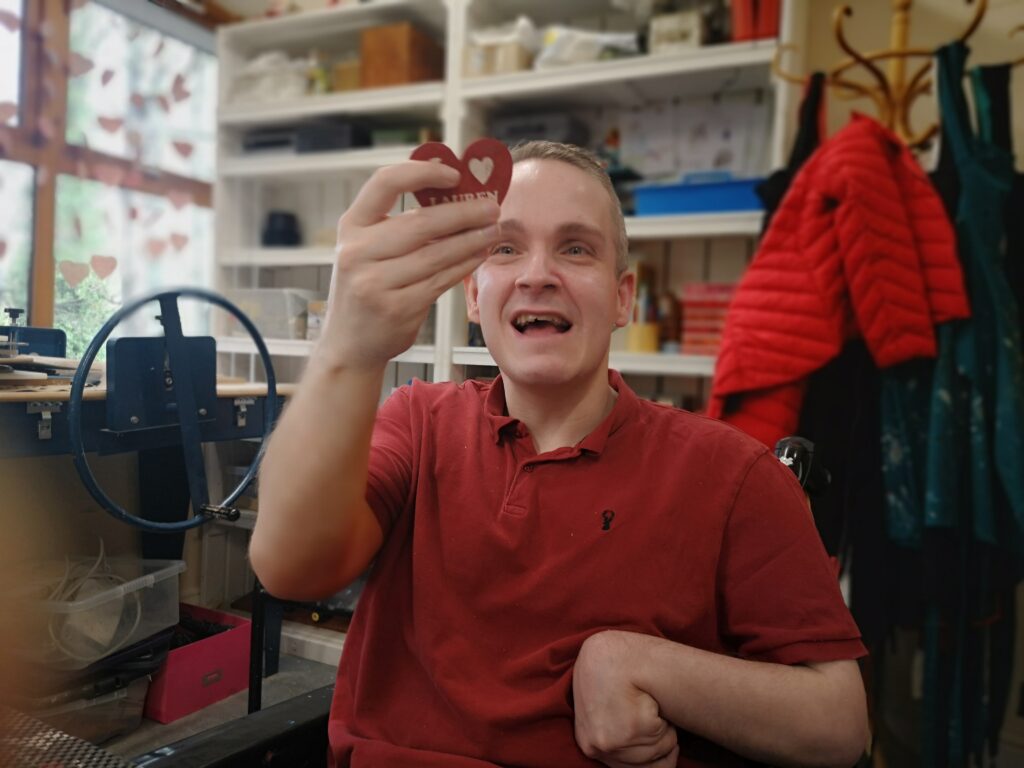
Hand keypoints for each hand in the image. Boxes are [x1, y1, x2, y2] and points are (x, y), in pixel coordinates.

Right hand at [321, 160, 499, 369]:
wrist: (349, 343)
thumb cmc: (367, 288)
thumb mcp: (368, 250)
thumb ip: (399, 224)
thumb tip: (457, 196)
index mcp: (350, 226)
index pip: (385, 182)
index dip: (422, 172)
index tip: (454, 173)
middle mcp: (357, 252)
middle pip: (421, 222)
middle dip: (464, 212)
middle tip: (492, 207)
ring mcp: (375, 282)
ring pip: (436, 254)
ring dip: (472, 240)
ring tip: (494, 230)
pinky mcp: (397, 308)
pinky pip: (440, 280)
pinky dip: (464, 265)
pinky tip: (479, 254)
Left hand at [573, 631, 678, 766]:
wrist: (611, 651)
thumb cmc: (610, 674)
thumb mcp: (603, 709)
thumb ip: (615, 733)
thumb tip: (645, 760)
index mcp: (588, 743)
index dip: (649, 753)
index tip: (652, 734)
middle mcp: (596, 747)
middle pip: (645, 766)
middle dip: (659, 744)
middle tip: (650, 711)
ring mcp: (611, 741)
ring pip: (659, 752)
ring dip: (665, 731)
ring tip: (648, 702)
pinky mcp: (630, 730)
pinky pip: (666, 738)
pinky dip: (668, 723)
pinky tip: (652, 699)